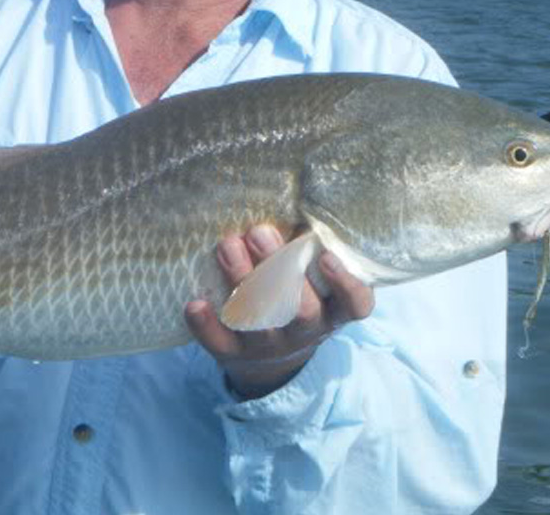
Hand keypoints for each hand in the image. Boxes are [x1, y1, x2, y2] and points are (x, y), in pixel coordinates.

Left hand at [185, 225, 373, 399]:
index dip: (345, 284)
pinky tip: (195, 304)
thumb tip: (292, 190)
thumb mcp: (310, 275)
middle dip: (279, 270)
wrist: (268, 358)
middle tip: (259, 232)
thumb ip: (307, 245)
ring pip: (260, 323)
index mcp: (332, 310)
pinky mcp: (237, 355)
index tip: (326, 257)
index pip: (354, 304)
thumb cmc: (293, 294)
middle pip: (301, 310)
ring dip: (242, 281)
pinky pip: (221, 345)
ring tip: (227, 245)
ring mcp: (271, 346)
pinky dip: (206, 326)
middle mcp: (306, 331)